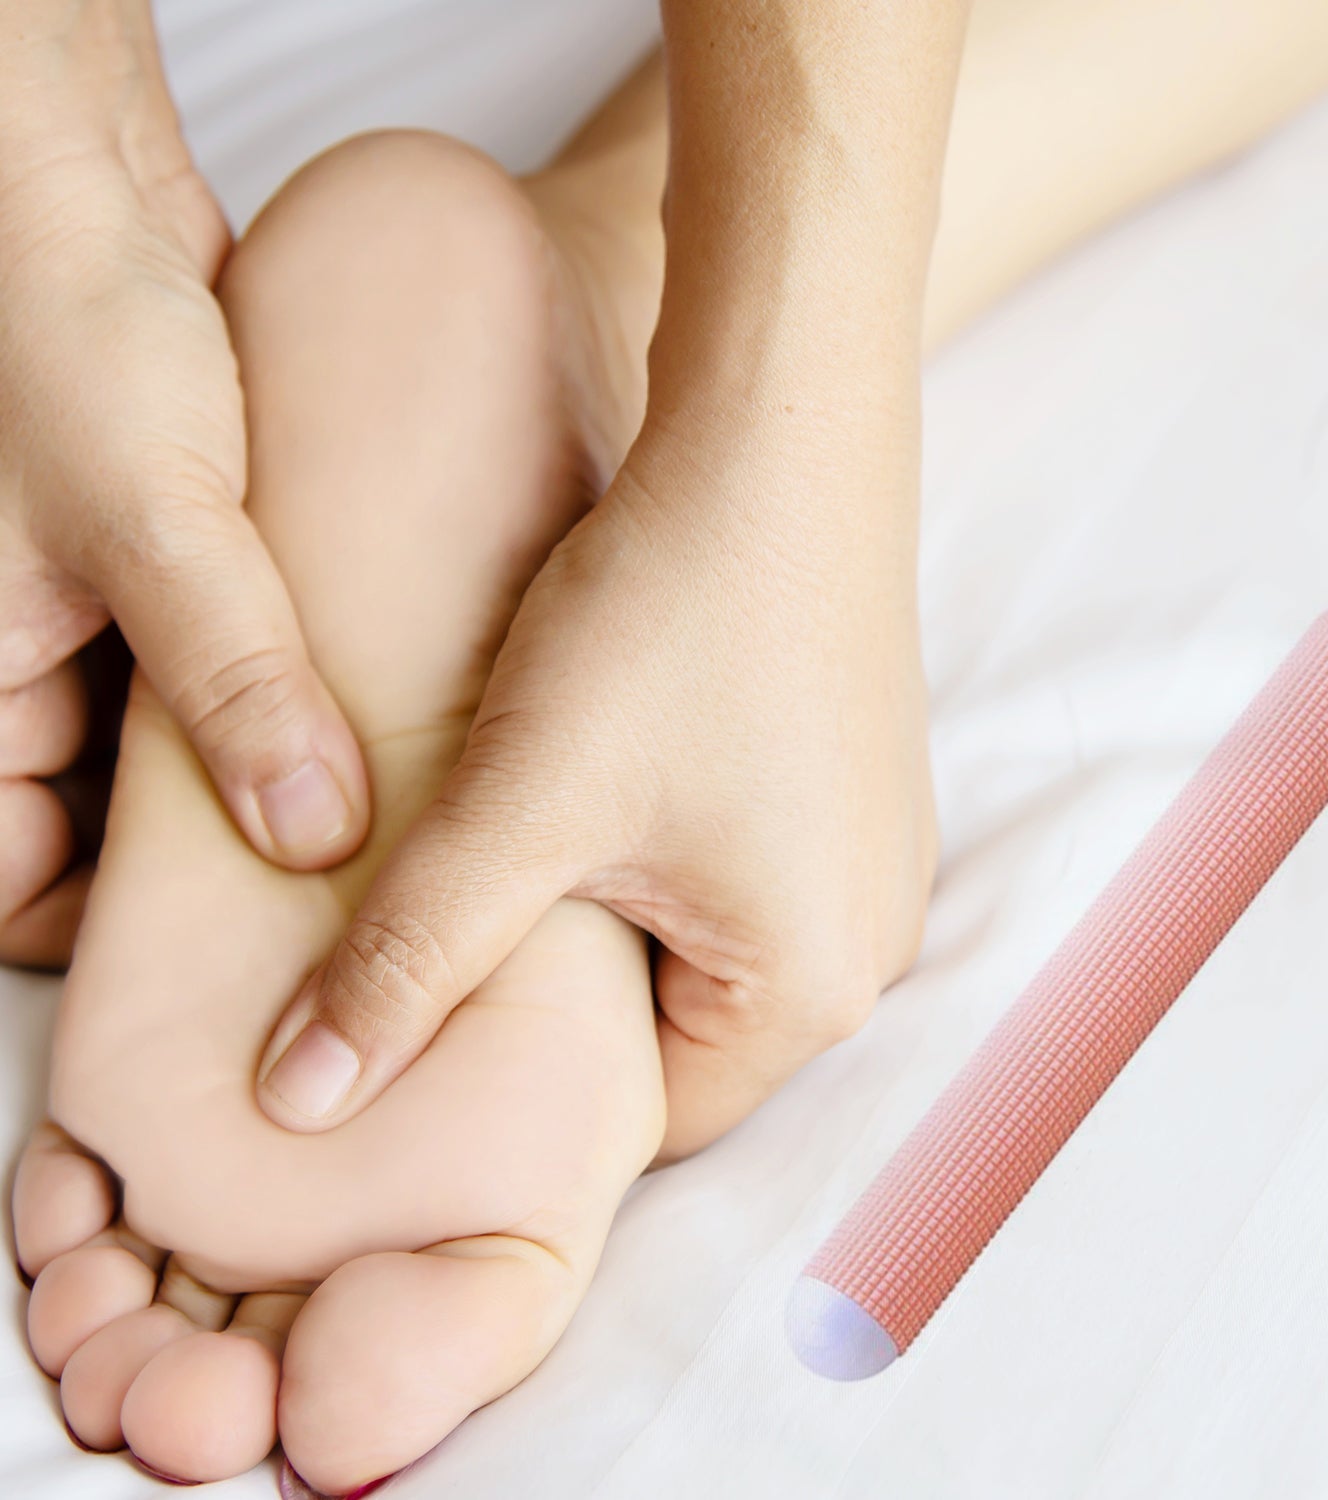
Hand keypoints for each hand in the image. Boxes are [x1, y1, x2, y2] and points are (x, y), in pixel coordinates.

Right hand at [0, 0, 367, 963]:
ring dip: (245, 779)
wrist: (78, 192)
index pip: (7, 871)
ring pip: (160, 756)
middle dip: (195, 859)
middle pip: (94, 826)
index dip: (92, 924)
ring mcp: (82, 625)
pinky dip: (262, 703)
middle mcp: (11, 668)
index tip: (219, 945)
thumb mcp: (157, 525)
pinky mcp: (156, 580)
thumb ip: (234, 684)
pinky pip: (202, 675)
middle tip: (317, 898)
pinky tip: (349, 724)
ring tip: (355, 821)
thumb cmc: (61, 333)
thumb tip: (314, 833)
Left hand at [256, 399, 937, 1157]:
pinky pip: (752, 876)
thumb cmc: (671, 620)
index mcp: (810, 987)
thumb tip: (296, 1100)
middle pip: (680, 1036)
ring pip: (710, 949)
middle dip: (575, 994)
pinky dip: (675, 856)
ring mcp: (880, 862)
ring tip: (541, 834)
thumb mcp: (521, 804)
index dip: (526, 1078)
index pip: (643, 1121)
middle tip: (480, 911)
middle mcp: (871, 943)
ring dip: (620, 913)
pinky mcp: (866, 792)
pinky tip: (619, 773)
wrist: (783, 436)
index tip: (446, 1008)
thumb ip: (406, 963)